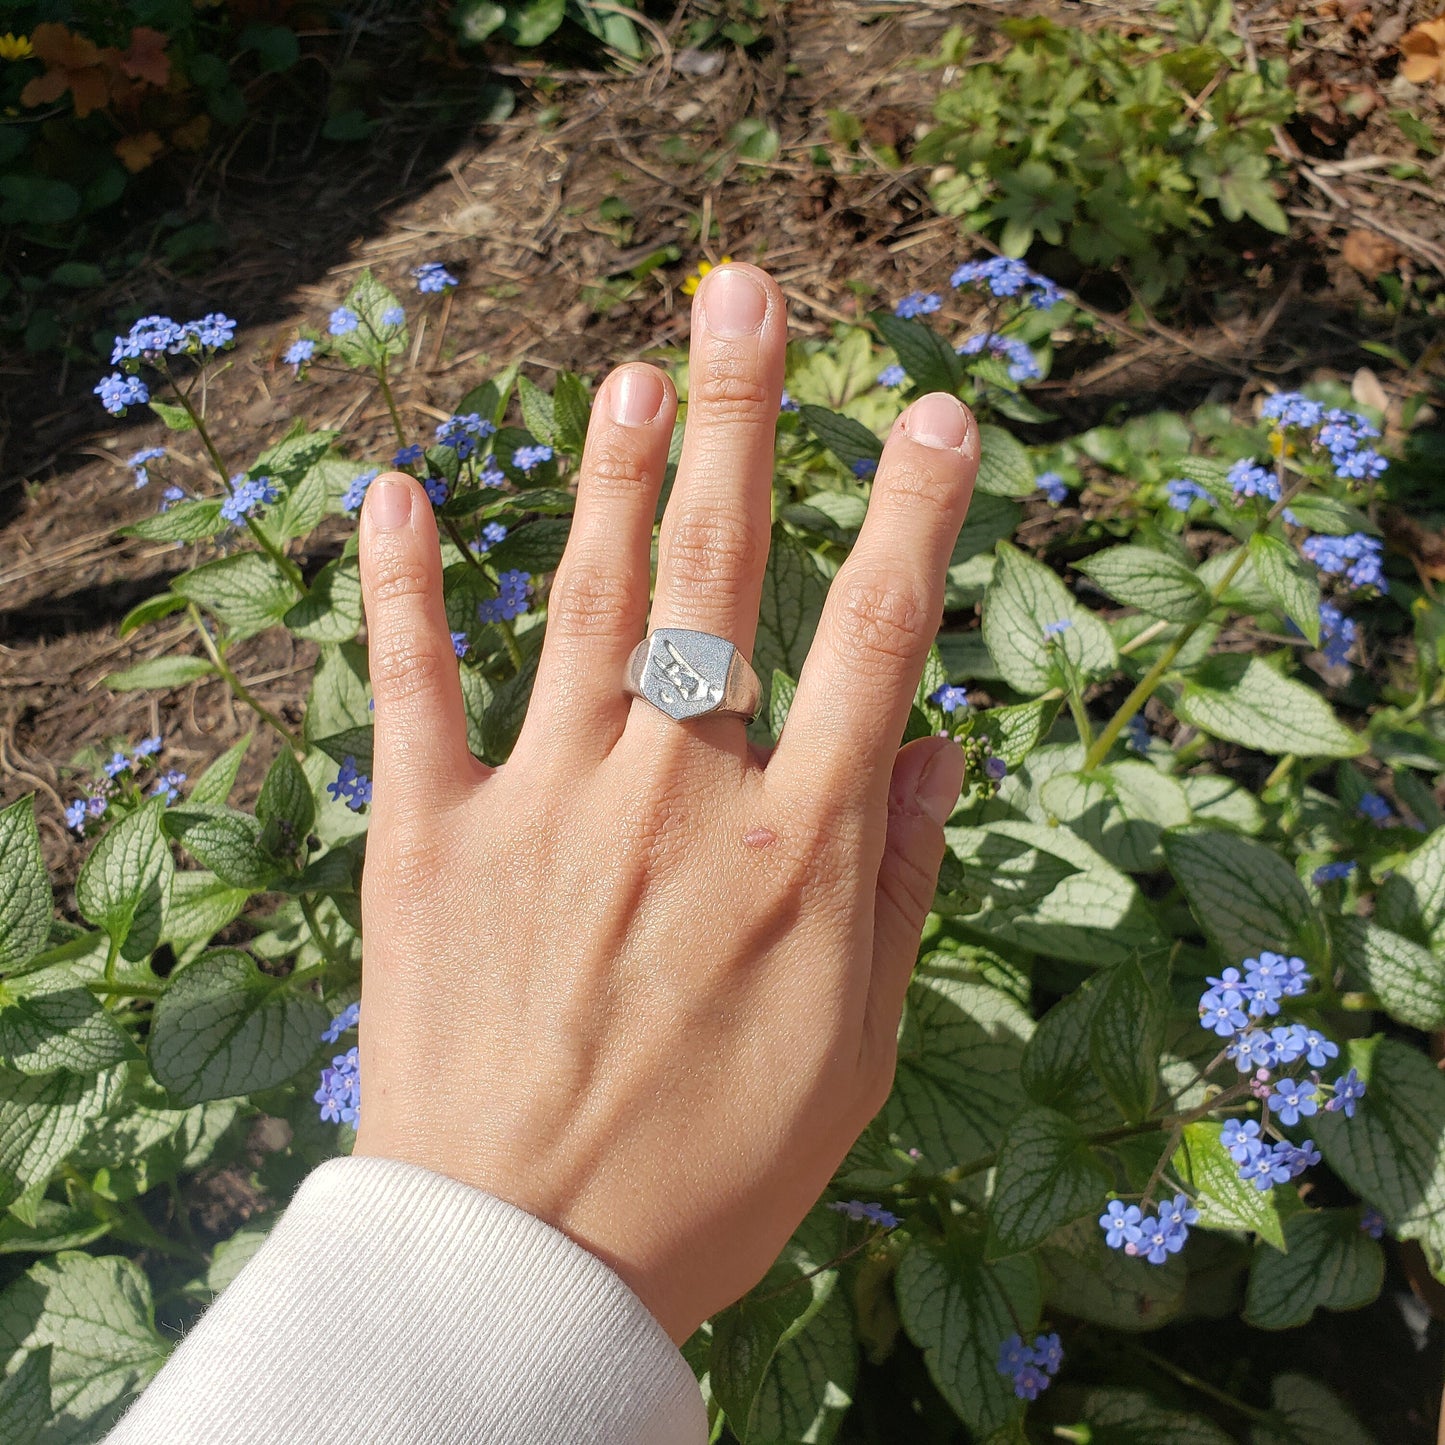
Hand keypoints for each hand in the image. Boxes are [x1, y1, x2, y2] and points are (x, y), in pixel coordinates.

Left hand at [352, 263, 978, 1342]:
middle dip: (747, 421)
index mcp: (794, 853)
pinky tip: (401, 492)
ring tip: (635, 368)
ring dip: (614, 474)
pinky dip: (403, 586)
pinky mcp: (426, 842)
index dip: (915, 515)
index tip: (939, 411)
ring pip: (588, 603)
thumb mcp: (854, 1048)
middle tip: (752, 295)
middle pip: (722, 575)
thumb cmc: (710, 1170)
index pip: (874, 640)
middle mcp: (676, 800)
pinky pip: (413, 689)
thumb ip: (896, 884)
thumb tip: (933, 743)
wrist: (524, 1264)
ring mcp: (545, 809)